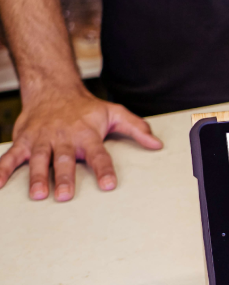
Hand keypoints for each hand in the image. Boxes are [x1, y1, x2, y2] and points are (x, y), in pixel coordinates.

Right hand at [0, 87, 162, 200]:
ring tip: (38, 194)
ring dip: (38, 177)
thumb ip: (136, 128)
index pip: (99, 154)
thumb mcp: (114, 113)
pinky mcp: (24, 141)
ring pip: (40, 160)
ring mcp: (42, 139)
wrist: (53, 89)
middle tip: (66, 195)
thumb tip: (156, 144)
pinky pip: (11, 156)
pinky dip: (3, 169)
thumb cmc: (85, 108)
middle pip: (65, 159)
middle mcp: (64, 137)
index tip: (108, 185)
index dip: (104, 169)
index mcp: (86, 134)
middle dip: (65, 177)